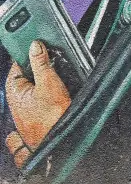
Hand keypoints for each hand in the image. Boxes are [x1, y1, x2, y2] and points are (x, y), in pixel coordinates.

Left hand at [6, 42, 70, 166]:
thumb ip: (41, 62)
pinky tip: (64, 90)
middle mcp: (18, 98)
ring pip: (40, 84)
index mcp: (14, 88)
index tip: (38, 42)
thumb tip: (35, 46)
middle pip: (30, 73)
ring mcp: (29, 106)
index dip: (29, 51)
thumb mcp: (48, 83)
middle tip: (56, 60)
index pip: (18, 62)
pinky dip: (55, 89)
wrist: (59, 142)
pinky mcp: (40, 112)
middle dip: (43, 65)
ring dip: (51, 78)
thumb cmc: (50, 118)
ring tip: (62, 78)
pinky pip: (46, 94)